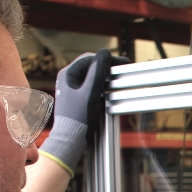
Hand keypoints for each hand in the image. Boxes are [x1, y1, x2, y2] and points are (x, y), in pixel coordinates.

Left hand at [39, 49, 127, 175]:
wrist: (71, 139)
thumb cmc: (79, 117)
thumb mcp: (91, 93)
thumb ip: (98, 71)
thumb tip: (105, 53)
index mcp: (67, 74)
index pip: (90, 59)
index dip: (108, 59)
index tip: (124, 62)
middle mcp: (68, 79)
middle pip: (91, 66)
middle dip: (107, 67)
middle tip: (123, 69)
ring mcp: (71, 89)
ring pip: (92, 76)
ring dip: (105, 76)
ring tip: (118, 79)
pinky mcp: (77, 98)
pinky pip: (91, 86)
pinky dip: (101, 86)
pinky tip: (109, 90)